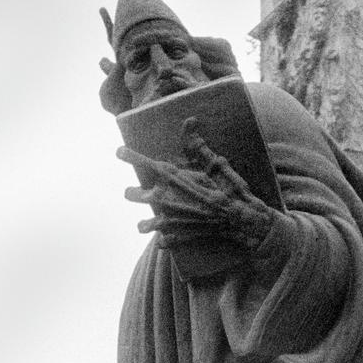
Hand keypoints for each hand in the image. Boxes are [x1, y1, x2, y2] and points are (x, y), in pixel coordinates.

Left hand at [118, 118, 280, 253]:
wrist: (243, 222)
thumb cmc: (231, 191)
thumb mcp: (216, 164)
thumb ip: (197, 145)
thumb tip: (190, 121)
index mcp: (174, 178)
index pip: (143, 163)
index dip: (128, 156)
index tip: (119, 151)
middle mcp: (167, 199)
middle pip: (134, 195)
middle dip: (133, 193)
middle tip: (133, 191)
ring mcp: (172, 221)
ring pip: (144, 224)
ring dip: (144, 222)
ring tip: (143, 222)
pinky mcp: (181, 238)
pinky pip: (164, 241)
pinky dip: (164, 240)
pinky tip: (164, 239)